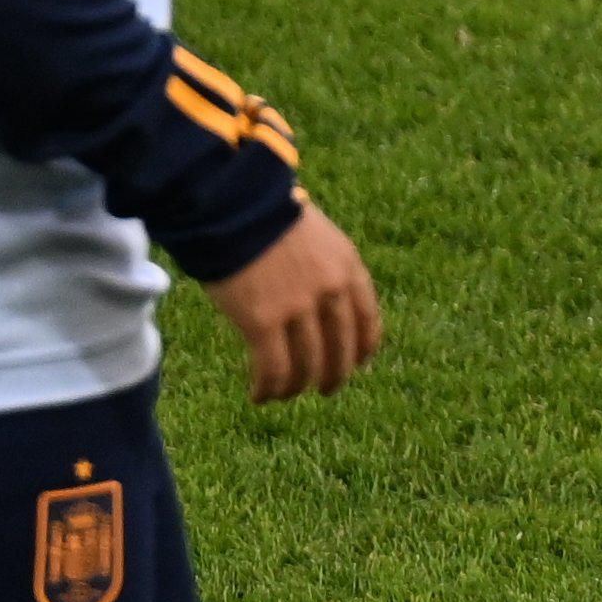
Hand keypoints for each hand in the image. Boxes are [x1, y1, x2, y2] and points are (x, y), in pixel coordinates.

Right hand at [209, 198, 380, 399]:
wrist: (233, 205)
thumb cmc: (266, 215)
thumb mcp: (315, 235)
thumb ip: (325, 267)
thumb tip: (322, 301)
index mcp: (347, 267)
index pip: (368, 319)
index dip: (364, 347)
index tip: (360, 363)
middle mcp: (330, 291)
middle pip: (339, 349)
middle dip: (333, 375)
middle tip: (324, 389)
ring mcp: (298, 308)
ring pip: (306, 366)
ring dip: (296, 386)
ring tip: (284, 394)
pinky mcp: (263, 322)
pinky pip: (273, 368)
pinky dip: (269, 388)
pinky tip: (259, 395)